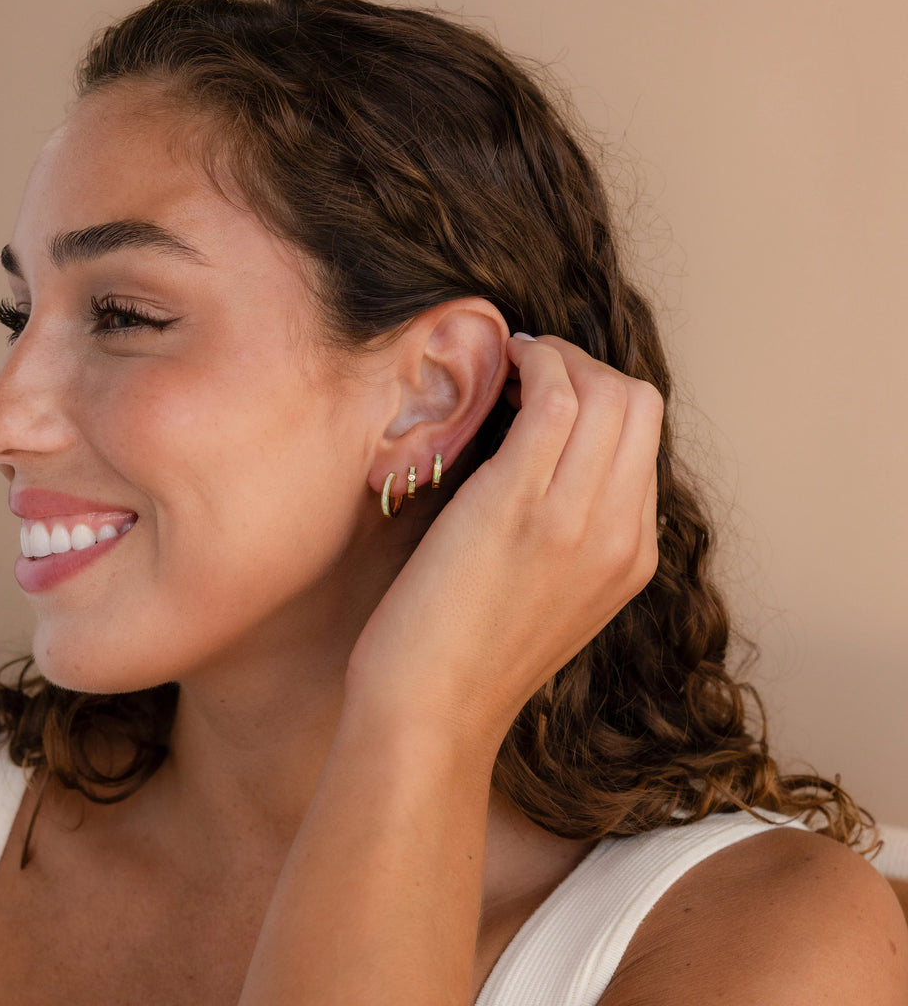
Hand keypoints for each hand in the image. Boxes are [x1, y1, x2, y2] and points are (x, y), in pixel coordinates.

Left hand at [347, 333, 663, 754]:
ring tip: (512, 364)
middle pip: (641, 404)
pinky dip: (533, 366)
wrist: (429, 715)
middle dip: (587, 366)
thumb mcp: (546, 595)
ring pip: (608, 392)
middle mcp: (621, 536)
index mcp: (632, 558)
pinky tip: (499, 370)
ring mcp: (576, 522)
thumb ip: (569, 533)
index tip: (546, 389)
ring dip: (557, 359)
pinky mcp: (520, 507)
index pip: (645, 440)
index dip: (598, 397)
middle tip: (530, 369)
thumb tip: (546, 460)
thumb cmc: (466, 656)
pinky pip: (554, 401)